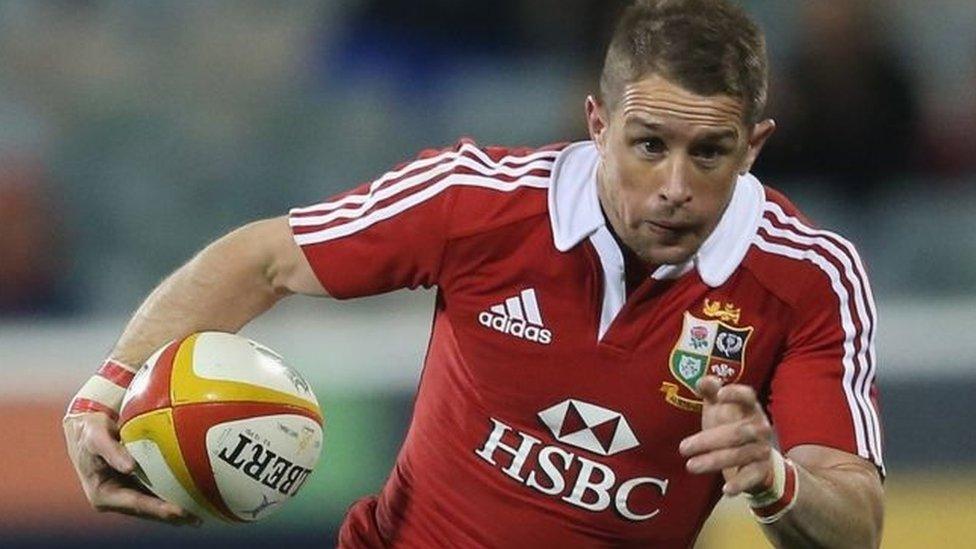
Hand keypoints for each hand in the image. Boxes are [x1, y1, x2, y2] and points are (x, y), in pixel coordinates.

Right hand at [63, 412, 198, 524]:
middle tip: (196, 518)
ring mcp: (125, 492)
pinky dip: (171, 494)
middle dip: (171, 516)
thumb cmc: (89, 432)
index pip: (135, 504)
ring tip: (199, 515)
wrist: (84, 428)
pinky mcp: (133, 484)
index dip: (157, 509)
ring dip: (174, 510)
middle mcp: (115, 497)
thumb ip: (111, 451)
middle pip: (147, 510)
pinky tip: (191, 496)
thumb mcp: (96, 438)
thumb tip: (129, 467)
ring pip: (152, 504)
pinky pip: (154, 491)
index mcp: (103, 494)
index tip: (179, 511)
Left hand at [678, 376, 774, 495]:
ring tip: (691, 466)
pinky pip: (751, 476)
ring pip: (740, 455)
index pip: (748, 396)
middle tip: (683, 447)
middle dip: (708, 440)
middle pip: (737, 433)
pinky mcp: (761, 469)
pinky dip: (739, 483)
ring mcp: (762, 449)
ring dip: (714, 461)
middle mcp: (759, 427)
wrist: (756, 457)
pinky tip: (726, 490)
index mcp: (750, 408)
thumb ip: (710, 391)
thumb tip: (701, 380)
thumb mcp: (718, 407)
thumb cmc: (731, 424)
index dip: (736, 393)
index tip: (719, 394)